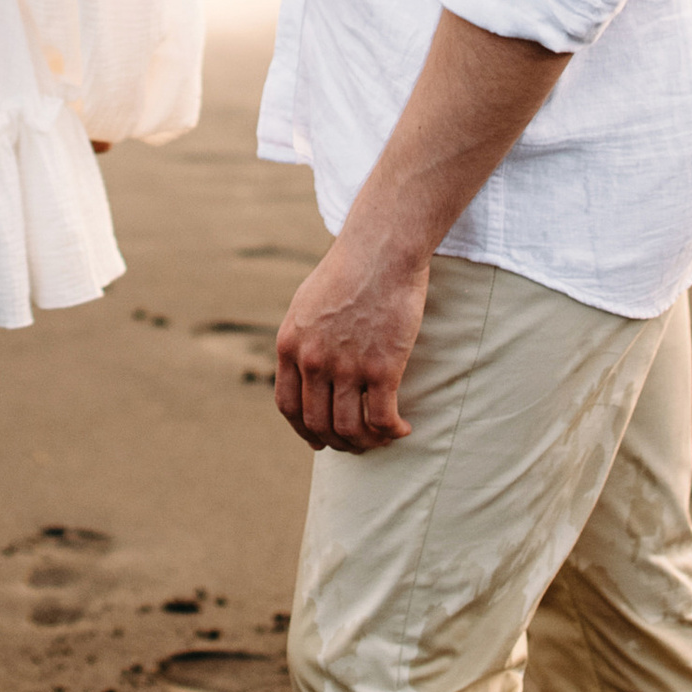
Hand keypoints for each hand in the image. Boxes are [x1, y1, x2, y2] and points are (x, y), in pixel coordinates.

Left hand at [273, 234, 426, 455]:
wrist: (381, 249)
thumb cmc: (349, 269)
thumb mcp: (306, 303)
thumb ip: (302, 338)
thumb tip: (305, 366)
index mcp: (289, 345)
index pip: (288, 407)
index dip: (304, 430)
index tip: (320, 440)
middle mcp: (312, 361)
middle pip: (319, 424)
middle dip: (339, 442)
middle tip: (359, 443)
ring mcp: (346, 366)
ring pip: (351, 429)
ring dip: (368, 442)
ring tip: (383, 437)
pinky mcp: (382, 367)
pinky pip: (382, 419)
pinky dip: (392, 432)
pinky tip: (403, 428)